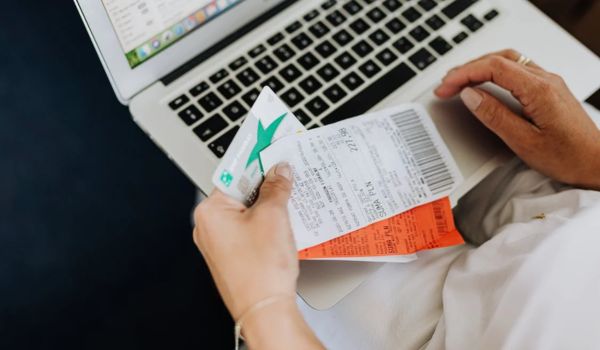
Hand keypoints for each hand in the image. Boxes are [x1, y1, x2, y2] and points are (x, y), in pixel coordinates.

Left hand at [193, 163, 322, 348]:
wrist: (265, 310)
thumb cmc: (261, 271)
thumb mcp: (273, 216)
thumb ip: (276, 187)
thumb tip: (279, 170)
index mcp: (210, 211)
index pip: (233, 172)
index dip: (255, 158)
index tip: (268, 145)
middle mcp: (209, 226)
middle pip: (240, 190)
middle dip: (266, 183)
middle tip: (288, 172)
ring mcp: (220, 243)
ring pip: (247, 210)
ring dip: (269, 203)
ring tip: (290, 198)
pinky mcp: (234, 255)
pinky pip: (250, 228)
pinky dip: (266, 221)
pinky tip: (285, 221)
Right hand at [435, 49, 599, 189]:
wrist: (596, 164)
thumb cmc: (568, 157)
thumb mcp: (524, 142)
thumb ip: (495, 116)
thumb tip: (471, 96)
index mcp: (539, 90)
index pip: (494, 68)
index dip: (464, 74)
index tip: (446, 87)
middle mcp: (546, 80)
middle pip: (500, 59)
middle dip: (468, 69)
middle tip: (446, 85)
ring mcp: (549, 83)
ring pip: (509, 60)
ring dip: (481, 67)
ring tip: (460, 81)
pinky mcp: (549, 90)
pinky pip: (517, 70)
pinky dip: (494, 72)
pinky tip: (485, 83)